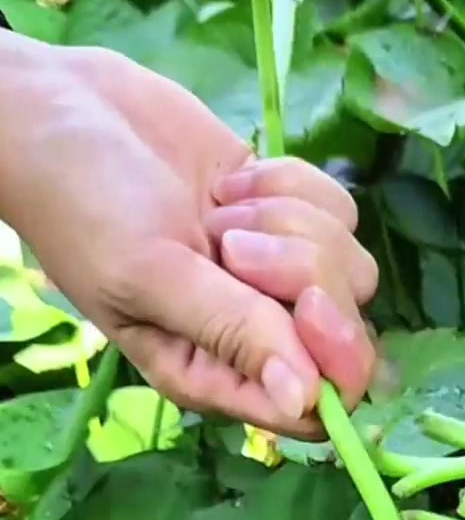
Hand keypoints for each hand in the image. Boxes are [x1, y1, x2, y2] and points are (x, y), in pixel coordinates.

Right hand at [0, 37, 376, 435]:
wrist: (61, 110)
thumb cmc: (86, 206)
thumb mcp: (151, 275)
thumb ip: (233, 333)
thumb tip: (304, 403)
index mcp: (216, 374)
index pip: (313, 409)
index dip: (332, 363)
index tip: (307, 308)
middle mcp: (256, 334)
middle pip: (346, 332)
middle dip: (304, 274)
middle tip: (232, 243)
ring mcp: (277, 275)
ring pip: (349, 267)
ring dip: (291, 223)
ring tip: (219, 212)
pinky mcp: (288, 215)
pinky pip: (339, 210)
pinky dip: (292, 185)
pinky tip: (233, 182)